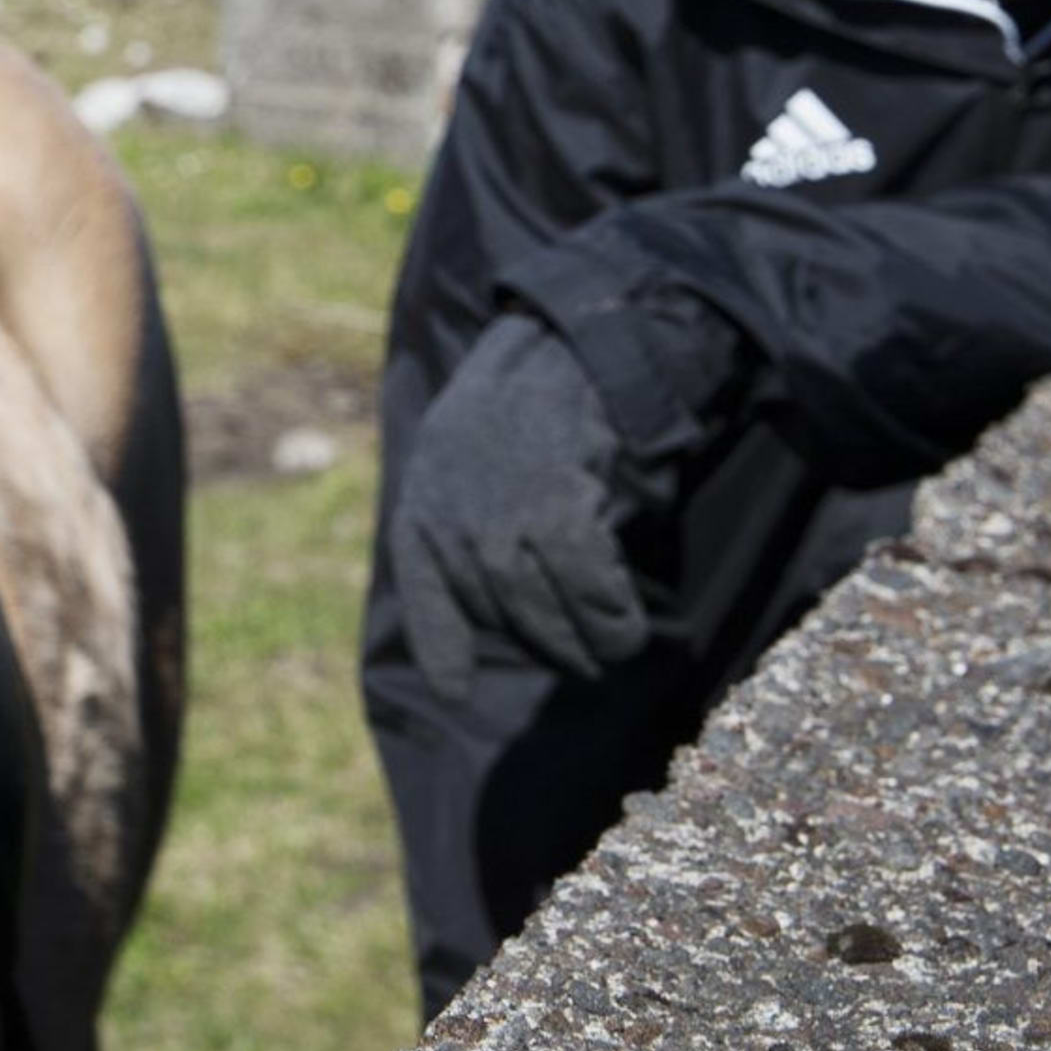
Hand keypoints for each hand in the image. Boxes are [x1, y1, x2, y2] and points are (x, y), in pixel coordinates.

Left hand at [386, 316, 651, 702]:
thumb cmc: (509, 423)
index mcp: (422, 513)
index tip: (454, 690)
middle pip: (502, 616)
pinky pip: (586, 585)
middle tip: (582, 661)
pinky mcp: (555, 510)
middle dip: (547, 646)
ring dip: (586, 641)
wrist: (554, 359)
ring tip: (611, 648)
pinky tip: (627, 624)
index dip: (442, 647)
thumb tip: (488, 616)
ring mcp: (501, 518)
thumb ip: (461, 534)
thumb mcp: (456, 470)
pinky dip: (611, 613)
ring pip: (544, 610)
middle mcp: (452, 522)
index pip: (427, 598)